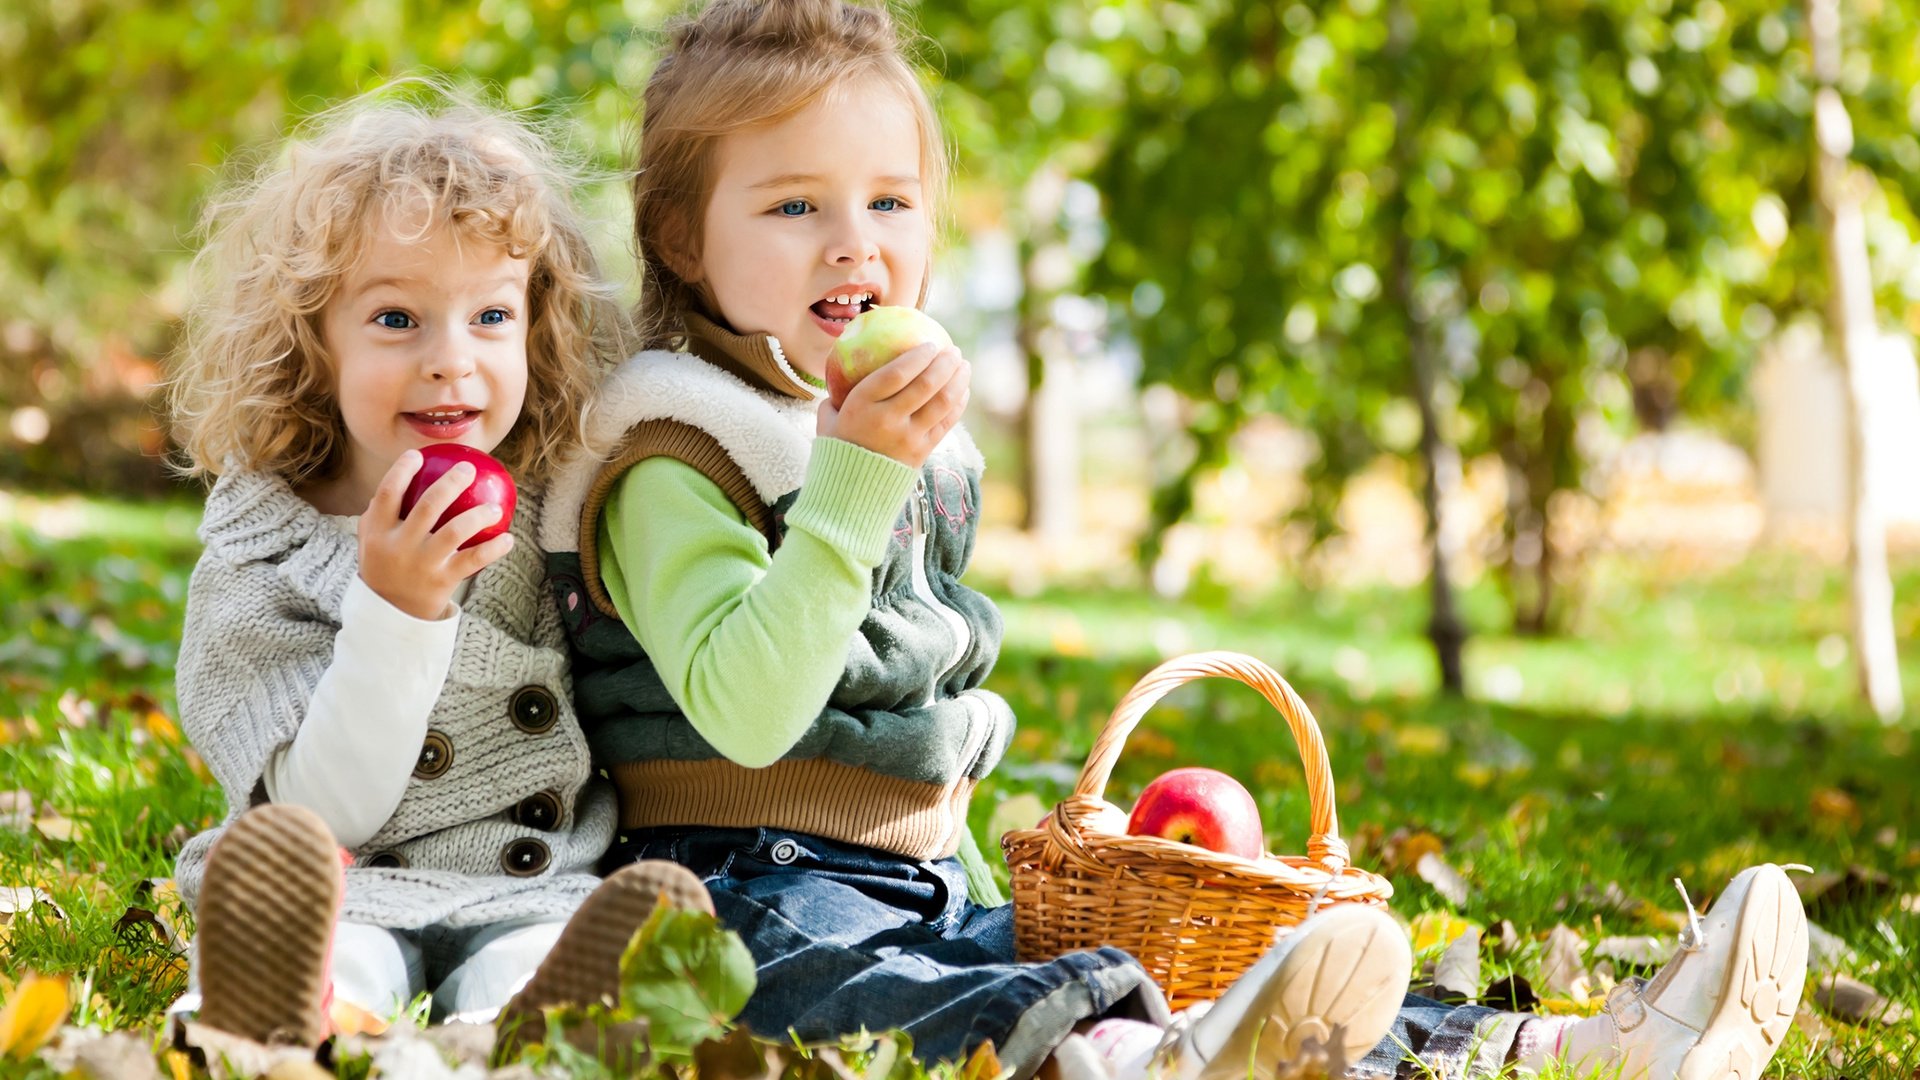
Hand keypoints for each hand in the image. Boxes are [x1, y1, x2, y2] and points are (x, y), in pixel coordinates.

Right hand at [357, 450, 514, 619]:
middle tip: (468, 469)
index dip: (401, 471)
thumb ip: (379, 512)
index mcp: (378, 531)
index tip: (418, 455)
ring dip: (478, 516)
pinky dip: (494, 549)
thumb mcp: (371, 540)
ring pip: (454, 532)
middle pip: (427, 506)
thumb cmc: (385, 566)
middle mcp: (399, 546)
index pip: (387, 493)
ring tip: (495, 508)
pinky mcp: (442, 581)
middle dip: (450, 483)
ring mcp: (421, 564)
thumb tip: (401, 474)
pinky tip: (509, 539)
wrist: (390, 614)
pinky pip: (473, 561)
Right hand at [817, 343, 969, 469]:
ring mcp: (909, 437)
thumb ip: (837, 395)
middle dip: (945, 363)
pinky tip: (963, 392)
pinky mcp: (923, 452)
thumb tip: (847, 369)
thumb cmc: (838, 449)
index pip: (897, 373)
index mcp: (862, 406)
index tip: (931, 343)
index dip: (918, 356)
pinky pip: (946, 423)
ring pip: (942, 403)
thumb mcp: (828, 419)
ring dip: (958, 381)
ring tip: (964, 366)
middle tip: (954, 350)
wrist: (848, 494)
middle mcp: (888, 420)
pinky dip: (958, 404)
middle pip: (926, 385)